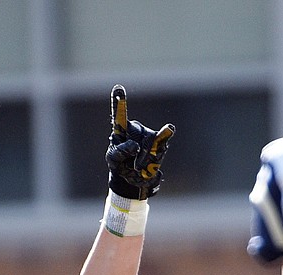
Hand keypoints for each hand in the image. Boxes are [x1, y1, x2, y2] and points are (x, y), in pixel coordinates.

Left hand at [105, 84, 174, 199]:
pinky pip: (164, 137)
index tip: (117, 88)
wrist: (133, 178)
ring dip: (147, 158)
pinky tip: (169, 129)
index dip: (119, 103)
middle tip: (135, 168)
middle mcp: (137, 129)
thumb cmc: (120, 165)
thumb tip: (136, 145)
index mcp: (122, 130)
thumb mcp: (113, 159)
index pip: (120, 115)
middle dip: (139, 154)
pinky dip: (166, 134)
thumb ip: (120, 151)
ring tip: (141, 169)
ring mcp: (150, 136)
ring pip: (150, 142)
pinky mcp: (161, 144)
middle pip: (138, 135)